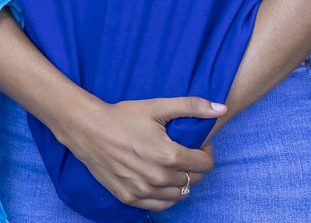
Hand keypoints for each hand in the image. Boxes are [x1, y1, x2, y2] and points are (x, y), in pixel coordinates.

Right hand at [61, 96, 223, 209]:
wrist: (89, 130)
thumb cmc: (124, 116)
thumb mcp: (159, 106)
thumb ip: (193, 107)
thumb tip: (221, 108)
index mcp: (169, 156)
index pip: (205, 165)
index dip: (206, 152)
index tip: (199, 144)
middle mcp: (157, 177)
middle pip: (193, 180)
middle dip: (195, 166)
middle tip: (186, 152)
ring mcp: (142, 190)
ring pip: (179, 194)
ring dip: (182, 181)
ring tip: (174, 166)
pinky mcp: (128, 197)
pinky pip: (159, 205)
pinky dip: (167, 195)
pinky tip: (163, 181)